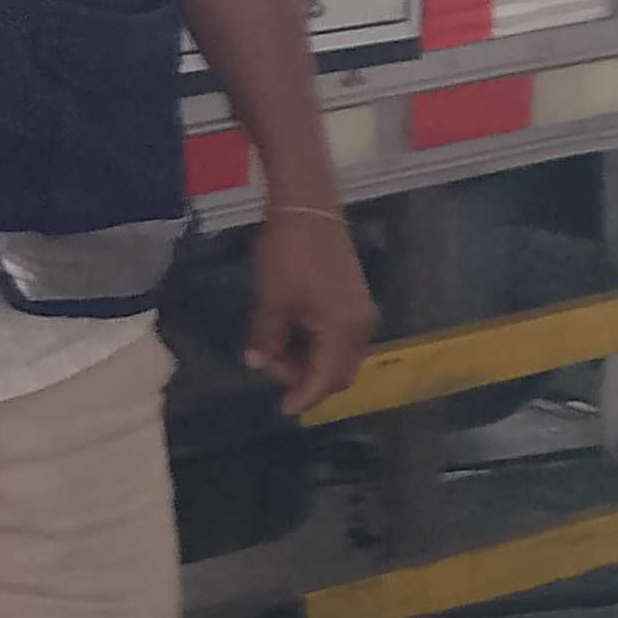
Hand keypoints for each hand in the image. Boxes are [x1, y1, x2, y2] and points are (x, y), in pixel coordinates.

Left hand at [244, 210, 376, 414]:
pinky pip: (338, 336)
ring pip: (337, 354)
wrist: (307, 208)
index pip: (326, 378)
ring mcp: (360, 312)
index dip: (304, 395)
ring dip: (308, 359)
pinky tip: (288, 335)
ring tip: (272, 348)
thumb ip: (266, 337)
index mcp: (345, 330)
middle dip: (304, 377)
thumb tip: (256, 364)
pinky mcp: (353, 300)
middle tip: (269, 365)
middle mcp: (361, 327)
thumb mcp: (271, 299)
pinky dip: (315, 344)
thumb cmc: (288, 254)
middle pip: (337, 371)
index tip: (283, 409)